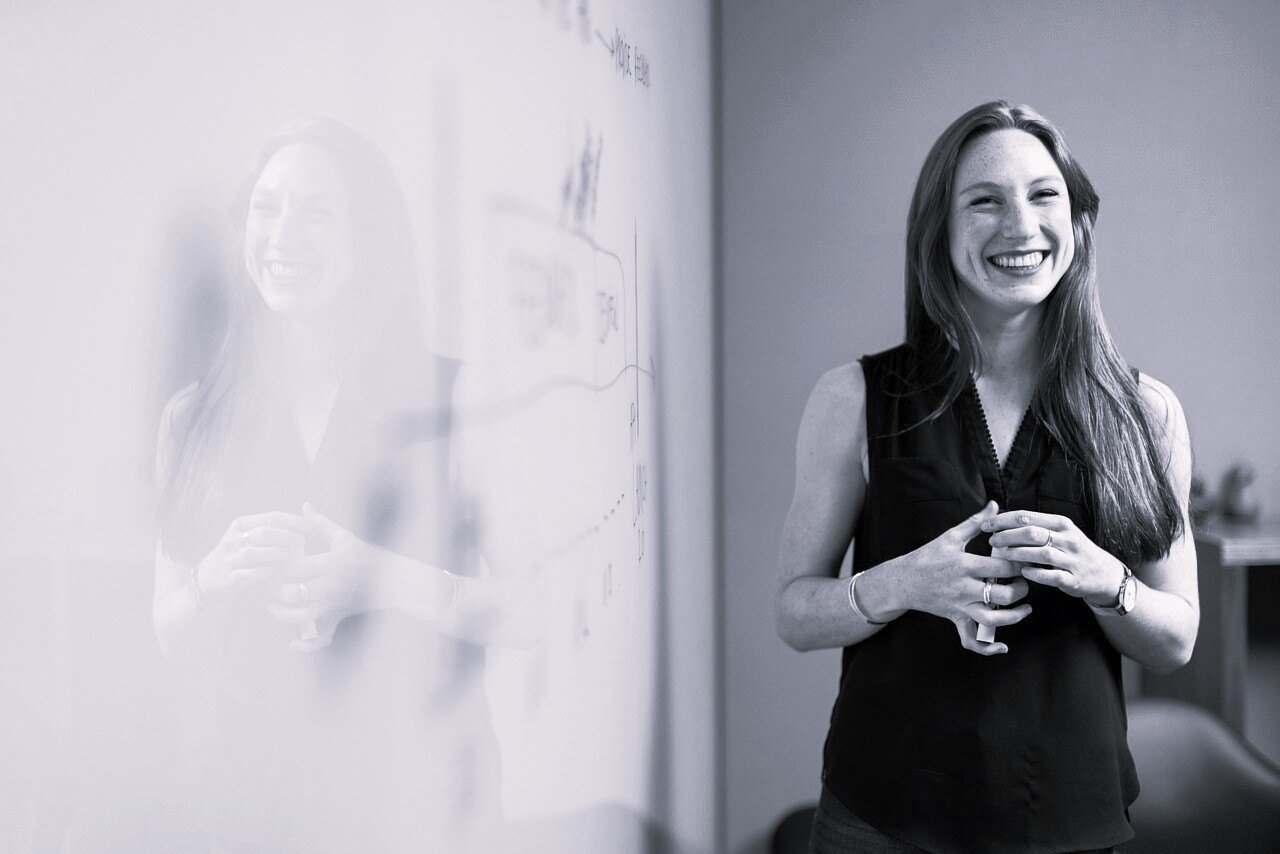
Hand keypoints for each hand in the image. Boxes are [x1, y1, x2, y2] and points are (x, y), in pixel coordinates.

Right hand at [195, 512, 310, 613]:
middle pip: (263, 532)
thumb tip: (304, 520)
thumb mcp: (249, 538)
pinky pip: (245, 574)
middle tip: (303, 541)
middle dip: (287, 535)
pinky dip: (261, 573)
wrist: (207, 582)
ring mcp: (228, 560)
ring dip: (276, 553)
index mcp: (240, 525)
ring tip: (292, 556)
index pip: (271, 517)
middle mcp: (233, 539)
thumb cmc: (237, 558)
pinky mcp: (227, 579)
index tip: (310, 526)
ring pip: (253, 552)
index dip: (293, 521)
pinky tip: (275, 572)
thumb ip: (271, 529)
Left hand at [268, 503, 385, 651]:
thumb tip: (304, 506)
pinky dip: (307, 645)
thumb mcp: (344, 537)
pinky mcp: (338, 617)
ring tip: (273, 606)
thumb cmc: (367, 555)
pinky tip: (293, 644)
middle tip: (267, 582)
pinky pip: (322, 637)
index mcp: (328, 564)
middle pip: (289, 593)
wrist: (392, 579)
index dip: (275, 565)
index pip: (291, 567)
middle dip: (274, 589)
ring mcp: (333, 605)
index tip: (269, 561)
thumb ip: (321, 523)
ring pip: (299, 617)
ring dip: (282, 614)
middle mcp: (328, 587)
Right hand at [900, 501, 1030, 654]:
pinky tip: (1002, 646)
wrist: (902, 581)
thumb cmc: (927, 557)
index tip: (1028, 559)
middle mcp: (964, 588)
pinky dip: (987, 648)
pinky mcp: (956, 619)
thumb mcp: (950, 537)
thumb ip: (976, 523)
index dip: (1020, 564)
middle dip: (1021, 589)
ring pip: (993, 620)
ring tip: (1025, 608)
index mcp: (965, 565)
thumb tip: (994, 505)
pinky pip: (971, 640)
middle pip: (1003, 595)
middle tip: (1026, 581)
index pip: (1002, 568)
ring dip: (1015, 617)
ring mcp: (960, 607)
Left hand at [983, 510, 1125, 606]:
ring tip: (1002, 555)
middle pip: (1032, 533)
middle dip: (1007, 536)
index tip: (986, 525)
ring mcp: (1072, 559)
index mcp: (1061, 524)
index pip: (1027, 517)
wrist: (1104, 573)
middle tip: (991, 540)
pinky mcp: (1074, 579)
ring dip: (1018, 553)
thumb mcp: (1059, 532)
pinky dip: (1036, 573)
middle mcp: (1067, 539)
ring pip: (1041, 553)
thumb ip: (1035, 526)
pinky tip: (1023, 572)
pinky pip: (1052, 576)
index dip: (1003, 520)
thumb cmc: (1073, 551)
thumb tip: (1002, 520)